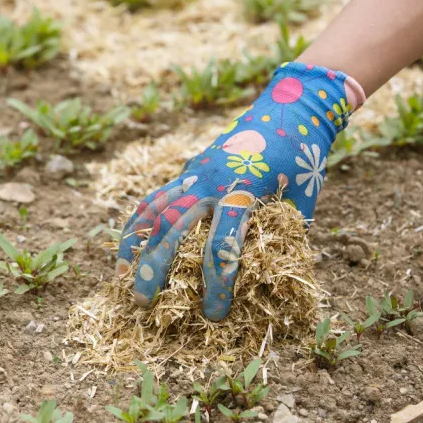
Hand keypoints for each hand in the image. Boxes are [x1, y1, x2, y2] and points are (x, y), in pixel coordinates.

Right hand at [115, 62, 365, 320]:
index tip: (214, 313)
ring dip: (136, 245)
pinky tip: (129, 243)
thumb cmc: (301, 160)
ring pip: (154, 210)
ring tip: (121, 278)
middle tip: (145, 304)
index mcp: (243, 194)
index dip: (217, 284)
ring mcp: (194, 174)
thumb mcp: (301, 202)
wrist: (288, 109)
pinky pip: (156, 196)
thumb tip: (272, 280)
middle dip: (156, 269)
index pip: (222, 247)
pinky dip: (139, 220)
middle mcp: (211, 184)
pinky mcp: (187, 169)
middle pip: (172, 230)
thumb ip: (284, 238)